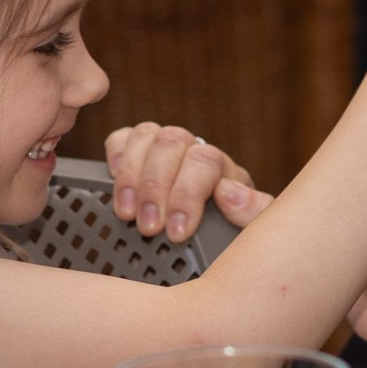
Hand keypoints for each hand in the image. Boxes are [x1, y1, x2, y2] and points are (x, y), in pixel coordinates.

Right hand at [105, 122, 274, 242]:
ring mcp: (162, 147)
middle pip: (171, 142)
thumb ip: (252, 211)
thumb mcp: (253, 228)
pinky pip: (122, 137)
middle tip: (149, 227)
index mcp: (220, 165)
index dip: (187, 195)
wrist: (211, 230)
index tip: (177, 232)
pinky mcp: (136, 152)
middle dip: (155, 187)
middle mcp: (190, 148)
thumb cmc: (230, 228)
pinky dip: (116, 153)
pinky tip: (113, 178)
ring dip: (131, 176)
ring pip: (145, 135)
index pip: (204, 161)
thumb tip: (228, 192)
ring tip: (127, 214)